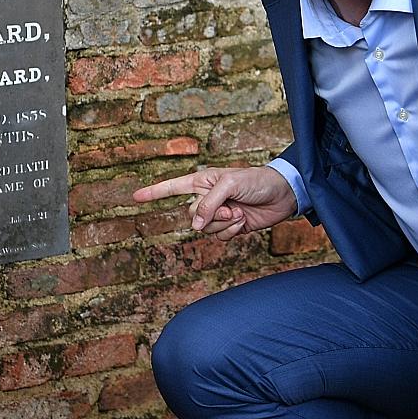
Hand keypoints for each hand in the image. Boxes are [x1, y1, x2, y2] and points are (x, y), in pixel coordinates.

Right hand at [132, 166, 297, 240]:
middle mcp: (207, 198)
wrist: (281, 195)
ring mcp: (218, 214)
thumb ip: (208, 204)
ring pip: (205, 230)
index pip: (172, 188)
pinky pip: (219, 237)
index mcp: (202, 181)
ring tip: (239, 212)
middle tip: (231, 207)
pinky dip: (231, 232)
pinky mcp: (230, 227)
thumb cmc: (256, 181)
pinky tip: (243, 222)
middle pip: (192, 215)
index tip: (135, 197)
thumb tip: (195, 226)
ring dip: (224, 224)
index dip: (153, 192)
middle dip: (211, 215)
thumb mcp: (229, 185)